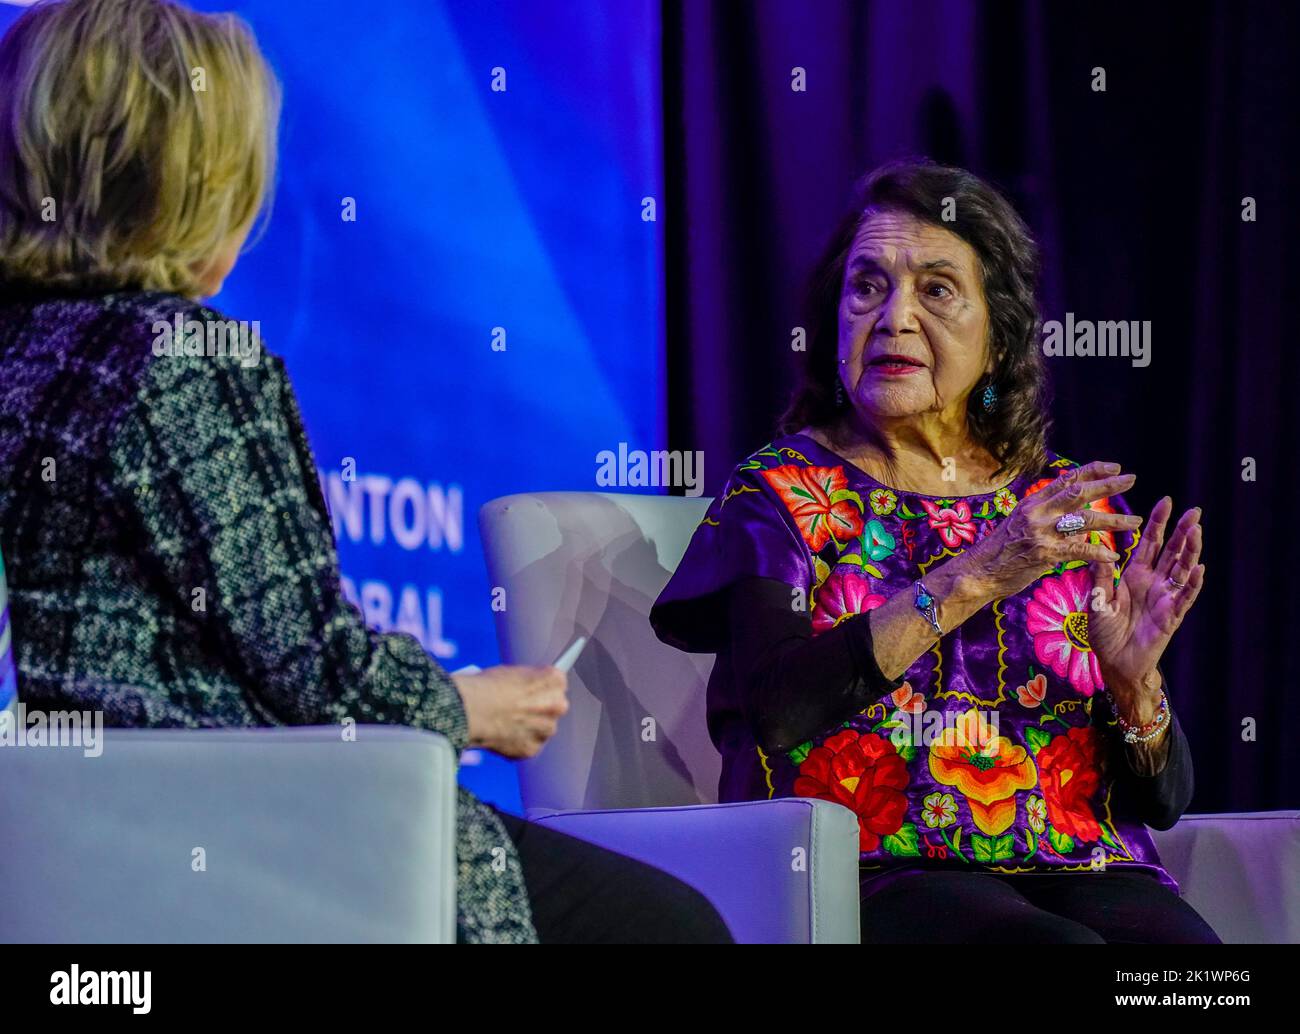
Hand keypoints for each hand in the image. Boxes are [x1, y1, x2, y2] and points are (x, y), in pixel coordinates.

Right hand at [451, 664, 568, 758]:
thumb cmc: (486, 687)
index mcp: (555, 680)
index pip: (556, 683)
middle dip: (539, 709)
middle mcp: (557, 705)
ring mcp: (546, 729)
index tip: (532, 692)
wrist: (471, 710)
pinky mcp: (532, 749)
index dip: (540, 688)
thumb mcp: (512, 672)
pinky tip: (500, 736)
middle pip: (553, 707)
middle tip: (519, 710)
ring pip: (542, 729)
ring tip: (505, 724)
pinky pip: (528, 746)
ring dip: (529, 728)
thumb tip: (527, 691)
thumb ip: (528, 683)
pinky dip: (516, 744)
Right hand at [962, 461, 1142, 599]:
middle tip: (1132, 480)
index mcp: (1033, 502)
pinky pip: (1078, 551)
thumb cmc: (1001, 551)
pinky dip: (1098, 553)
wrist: (979, 571)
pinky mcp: (1044, 553)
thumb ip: (1048, 519)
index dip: (1093, 470)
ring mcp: (1041, 531)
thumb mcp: (1022, 525)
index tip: (1115, 467)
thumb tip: (1076, 523)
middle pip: (1079, 492)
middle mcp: (1038, 512)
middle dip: (1108, 485)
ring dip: (1114, 520)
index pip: (1067, 479)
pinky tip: (1113, 556)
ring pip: (1084, 519)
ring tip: (1135, 521)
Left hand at [1089, 496, 1203, 700]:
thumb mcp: (1097, 599)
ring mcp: (1165, 598)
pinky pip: (1184, 597)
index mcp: (1134, 575)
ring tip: (1196, 531)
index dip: (1158, 523)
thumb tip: (1093, 541)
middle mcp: (1153, 583)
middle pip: (1172, 552)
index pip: (1150, 543)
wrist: (1114, 662)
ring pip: (1182, 570)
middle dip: (1182, 531)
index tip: (1166, 501)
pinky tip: (1199, 568)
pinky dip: (1192, 583)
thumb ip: (1099, 574)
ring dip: (1190, 551)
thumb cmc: (1104, 632)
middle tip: (1194, 510)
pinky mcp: (1171, 616)